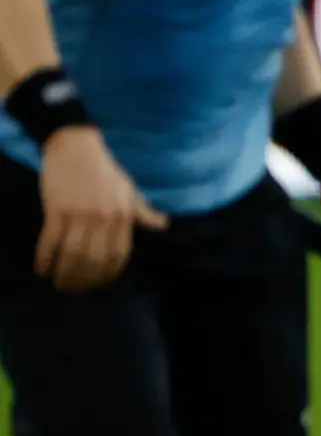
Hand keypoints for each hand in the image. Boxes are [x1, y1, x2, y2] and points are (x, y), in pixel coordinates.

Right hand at [34, 128, 165, 292]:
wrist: (76, 147)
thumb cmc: (104, 170)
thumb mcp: (129, 189)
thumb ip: (143, 211)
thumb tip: (163, 225)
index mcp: (123, 214)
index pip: (118, 254)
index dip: (107, 274)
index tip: (97, 285)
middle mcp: (104, 217)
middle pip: (94, 259)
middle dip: (83, 279)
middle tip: (73, 289)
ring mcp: (80, 213)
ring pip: (72, 254)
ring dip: (64, 274)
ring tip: (58, 284)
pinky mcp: (57, 208)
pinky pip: (50, 241)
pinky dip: (45, 259)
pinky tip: (42, 269)